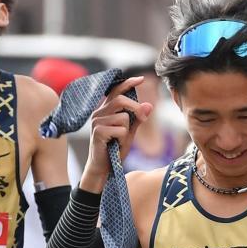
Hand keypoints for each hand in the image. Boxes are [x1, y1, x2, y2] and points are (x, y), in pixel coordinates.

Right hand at [81, 76, 152, 191]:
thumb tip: (149, 105)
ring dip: (127, 131)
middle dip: (136, 109)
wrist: (103, 168)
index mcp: (105, 110)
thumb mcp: (129, 133)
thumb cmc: (114, 150)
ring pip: (123, 117)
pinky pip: (120, 130)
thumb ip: (137, 119)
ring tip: (119, 141)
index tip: (141, 79)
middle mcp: (99, 113)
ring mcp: (96, 122)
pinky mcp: (98, 132)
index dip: (128, 84)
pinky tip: (115, 146)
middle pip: (121, 100)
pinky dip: (123, 139)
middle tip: (143, 120)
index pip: (116, 91)